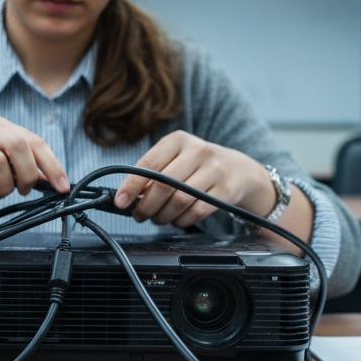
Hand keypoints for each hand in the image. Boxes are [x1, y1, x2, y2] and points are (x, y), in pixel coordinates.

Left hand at [113, 131, 272, 227]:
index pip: (148, 164)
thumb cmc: (199, 165)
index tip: (120, 202)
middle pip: (163, 185)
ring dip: (163, 215)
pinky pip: (197, 211)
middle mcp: (198, 151)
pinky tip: (177, 220)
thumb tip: (129, 196)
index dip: (131, 186)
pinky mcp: (226, 190)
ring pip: (180, 200)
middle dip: (146, 206)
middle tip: (139, 215)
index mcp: (178, 140)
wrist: (240, 170)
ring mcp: (215, 170)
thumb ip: (154, 173)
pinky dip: (181, 220)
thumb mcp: (176, 158)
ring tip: (157, 218)